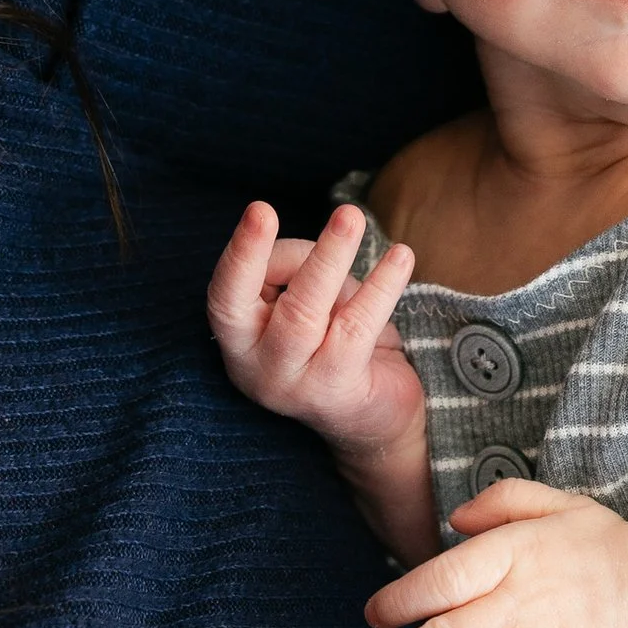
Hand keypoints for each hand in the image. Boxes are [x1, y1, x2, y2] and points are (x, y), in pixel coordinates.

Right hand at [208, 200, 427, 486]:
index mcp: (239, 338)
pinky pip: (356, 329)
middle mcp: (255, 366)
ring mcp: (293, 384)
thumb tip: (312, 250)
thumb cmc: (336, 340)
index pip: (226, 295)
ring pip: (305, 314)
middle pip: (265, 305)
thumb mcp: (312, 299)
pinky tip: (401, 257)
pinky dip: (381, 287)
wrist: (374, 417)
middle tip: (336, 212)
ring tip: (354, 219)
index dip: (241, 253)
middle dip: (298, 254)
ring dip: (332, 259)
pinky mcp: (335, 391)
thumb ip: (299, 271)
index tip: (260, 210)